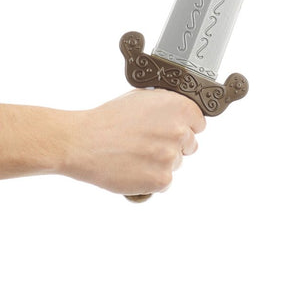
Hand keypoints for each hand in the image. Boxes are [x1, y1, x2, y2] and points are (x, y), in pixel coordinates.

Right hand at [59, 89, 205, 195]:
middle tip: (147, 144)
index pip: (198, 122)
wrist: (84, 142)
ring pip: (175, 164)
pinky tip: (133, 168)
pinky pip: (164, 182)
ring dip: (160, 163)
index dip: (183, 126)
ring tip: (134, 155)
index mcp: (177, 107)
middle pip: (189, 145)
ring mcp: (172, 157)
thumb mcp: (140, 100)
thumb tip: (176, 116)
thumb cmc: (107, 119)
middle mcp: (180, 131)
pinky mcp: (162, 180)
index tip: (170, 130)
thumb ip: (165, 107)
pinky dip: (150, 179)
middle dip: (172, 145)